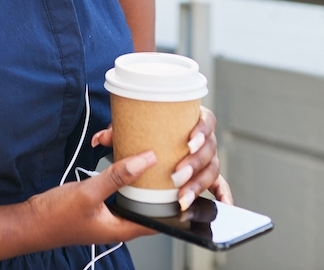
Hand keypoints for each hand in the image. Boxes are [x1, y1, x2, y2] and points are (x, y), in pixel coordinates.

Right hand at [26, 151, 159, 246]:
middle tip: (163, 163)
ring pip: (130, 195)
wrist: (29, 221)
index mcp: (121, 228)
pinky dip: (120, 176)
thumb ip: (117, 176)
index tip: (181, 181)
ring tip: (144, 158)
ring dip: (136, 178)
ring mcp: (107, 215)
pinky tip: (119, 162)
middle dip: (154, 185)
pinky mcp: (97, 207)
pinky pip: (116, 191)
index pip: (158, 220)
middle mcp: (117, 223)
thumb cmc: (55, 216)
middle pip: (146, 205)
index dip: (172, 203)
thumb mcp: (88, 193)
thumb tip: (145, 160)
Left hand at [90, 106, 232, 209]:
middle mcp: (204, 138)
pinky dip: (223, 194)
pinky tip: (224, 204)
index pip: (206, 121)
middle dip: (195, 164)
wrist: (151, 135)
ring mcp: (207, 158)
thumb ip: (117, 132)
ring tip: (182, 197)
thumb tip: (100, 140)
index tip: (188, 142)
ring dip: (199, 185)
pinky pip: (220, 185)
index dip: (201, 131)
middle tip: (178, 175)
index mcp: (192, 119)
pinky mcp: (206, 175)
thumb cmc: (146, 129)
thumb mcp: (131, 129)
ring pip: (212, 170)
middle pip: (209, 150)